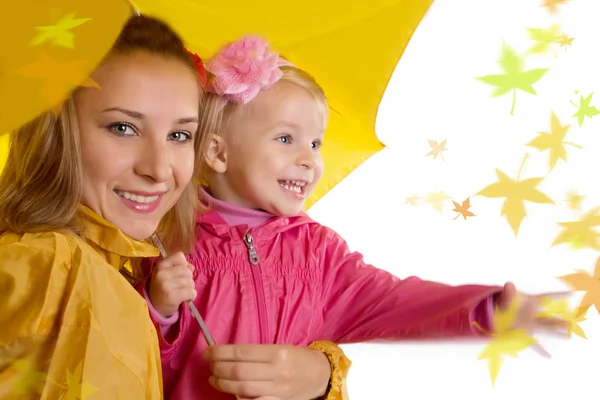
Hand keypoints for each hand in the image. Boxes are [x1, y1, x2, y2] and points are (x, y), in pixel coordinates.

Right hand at [148, 252, 195, 317]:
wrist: (153, 306)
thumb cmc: (163, 287)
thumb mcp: (167, 273)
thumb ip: (180, 267)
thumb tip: (192, 268)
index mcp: (161, 265)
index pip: (179, 256)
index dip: (184, 264)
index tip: (180, 273)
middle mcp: (162, 273)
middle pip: (187, 271)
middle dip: (188, 279)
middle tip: (181, 286)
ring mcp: (166, 285)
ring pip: (190, 282)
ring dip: (190, 288)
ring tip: (182, 293)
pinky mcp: (172, 296)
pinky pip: (191, 292)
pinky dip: (192, 296)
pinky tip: (185, 298)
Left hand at [203, 344, 330, 399]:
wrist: (321, 375)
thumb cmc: (298, 358)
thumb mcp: (280, 348)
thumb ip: (256, 353)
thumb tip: (227, 355)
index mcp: (277, 353)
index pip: (241, 352)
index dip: (220, 353)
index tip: (208, 352)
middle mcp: (278, 372)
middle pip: (239, 372)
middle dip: (218, 369)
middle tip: (210, 366)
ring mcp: (278, 390)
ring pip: (242, 389)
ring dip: (223, 384)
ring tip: (214, 379)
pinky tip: (232, 394)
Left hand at [495, 282, 571, 355]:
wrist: (494, 311)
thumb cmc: (504, 302)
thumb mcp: (505, 296)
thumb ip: (508, 291)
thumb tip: (509, 284)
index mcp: (531, 302)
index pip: (547, 297)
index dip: (559, 295)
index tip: (572, 294)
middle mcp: (533, 314)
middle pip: (549, 318)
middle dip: (559, 321)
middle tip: (571, 323)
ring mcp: (529, 324)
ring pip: (545, 329)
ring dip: (555, 333)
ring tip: (568, 336)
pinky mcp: (522, 333)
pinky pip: (533, 343)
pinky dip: (540, 350)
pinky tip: (548, 356)